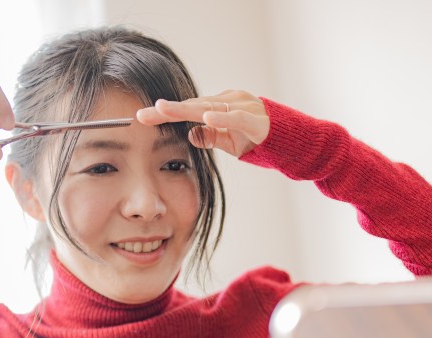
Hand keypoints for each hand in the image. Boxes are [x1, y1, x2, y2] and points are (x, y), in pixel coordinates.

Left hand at [136, 90, 269, 156]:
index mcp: (219, 106)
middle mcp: (228, 101)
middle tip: (144, 113)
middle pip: (192, 105)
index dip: (165, 114)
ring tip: (164, 110)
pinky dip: (221, 118)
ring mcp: (243, 107)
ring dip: (185, 110)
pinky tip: (205, 118)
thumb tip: (190, 135)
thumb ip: (210, 137)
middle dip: (167, 110)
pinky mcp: (255, 120)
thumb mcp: (229, 141)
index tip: (142, 118)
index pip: (187, 109)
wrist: (289, 142)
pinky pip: (236, 118)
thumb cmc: (257, 139)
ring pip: (209, 107)